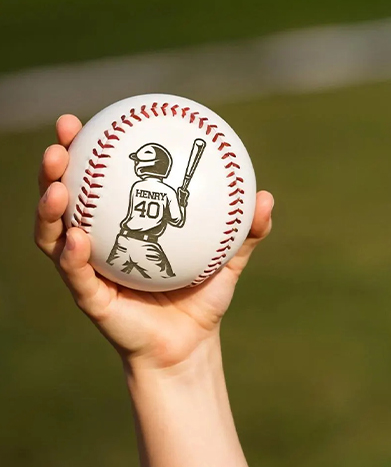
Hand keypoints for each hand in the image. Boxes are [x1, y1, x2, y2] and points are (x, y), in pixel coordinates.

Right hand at [34, 114, 273, 370]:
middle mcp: (96, 244)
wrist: (189, 346)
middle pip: (63, 198)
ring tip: (58, 184)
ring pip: (54, 233)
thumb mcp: (228, 260)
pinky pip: (75, 272)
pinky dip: (72, 253)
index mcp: (123, 226)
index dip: (88, 150)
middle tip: (61, 142)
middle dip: (55, 168)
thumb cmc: (202, 298)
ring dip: (50, 206)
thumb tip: (265, 196)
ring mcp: (88, 270)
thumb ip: (246, 231)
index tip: (87, 120)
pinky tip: (78, 236)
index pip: (98, 180)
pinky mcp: (89, 298)